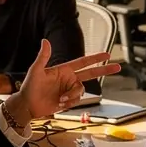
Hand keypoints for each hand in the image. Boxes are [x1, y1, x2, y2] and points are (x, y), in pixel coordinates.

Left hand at [4, 40, 119, 125]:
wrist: (28, 105)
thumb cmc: (30, 86)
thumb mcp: (36, 70)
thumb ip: (43, 56)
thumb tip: (45, 41)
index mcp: (64, 69)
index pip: (83, 62)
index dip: (95, 58)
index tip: (107, 54)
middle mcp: (69, 79)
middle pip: (91, 73)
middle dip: (105, 70)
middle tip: (118, 67)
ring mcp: (69, 90)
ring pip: (81, 91)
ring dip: (73, 96)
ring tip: (61, 99)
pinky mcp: (68, 101)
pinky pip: (77, 101)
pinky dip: (70, 103)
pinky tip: (60, 104)